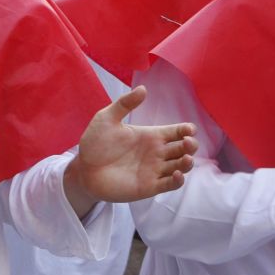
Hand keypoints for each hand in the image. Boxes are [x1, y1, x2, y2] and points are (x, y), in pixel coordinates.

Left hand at [64, 87, 196, 208]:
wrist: (83, 169)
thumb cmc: (95, 143)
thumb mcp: (107, 118)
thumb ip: (125, 104)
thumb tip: (143, 88)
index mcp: (150, 135)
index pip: (177, 132)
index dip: (186, 130)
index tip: (189, 129)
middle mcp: (156, 153)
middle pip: (183, 149)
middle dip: (191, 145)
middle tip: (187, 143)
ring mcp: (154, 170)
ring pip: (181, 166)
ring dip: (188, 163)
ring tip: (186, 158)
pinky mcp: (149, 186)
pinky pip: (170, 184)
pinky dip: (177, 181)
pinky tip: (177, 174)